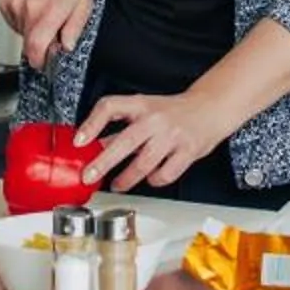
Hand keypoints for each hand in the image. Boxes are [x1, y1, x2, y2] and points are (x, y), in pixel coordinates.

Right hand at [0, 0, 91, 68]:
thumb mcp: (84, 0)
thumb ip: (75, 27)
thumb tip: (66, 46)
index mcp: (50, 10)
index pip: (37, 48)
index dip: (40, 61)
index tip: (44, 63)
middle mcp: (29, 9)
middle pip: (29, 44)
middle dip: (41, 44)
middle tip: (54, 30)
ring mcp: (14, 6)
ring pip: (22, 34)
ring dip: (33, 30)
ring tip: (45, 10)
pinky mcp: (5, 3)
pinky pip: (14, 23)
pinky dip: (23, 20)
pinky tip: (33, 5)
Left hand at [76, 89, 238, 192]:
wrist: (210, 108)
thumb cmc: (173, 111)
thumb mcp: (144, 110)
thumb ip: (120, 128)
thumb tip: (91, 148)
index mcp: (141, 104)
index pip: (110, 107)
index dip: (92, 124)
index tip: (79, 141)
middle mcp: (155, 119)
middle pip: (125, 141)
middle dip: (104, 162)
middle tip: (89, 176)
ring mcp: (172, 136)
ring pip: (144, 163)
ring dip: (126, 178)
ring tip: (117, 185)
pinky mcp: (187, 151)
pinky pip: (165, 174)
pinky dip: (154, 179)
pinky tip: (150, 177)